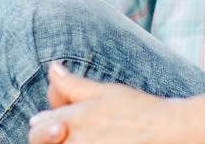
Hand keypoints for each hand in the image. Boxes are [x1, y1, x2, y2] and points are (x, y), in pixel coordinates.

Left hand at [28, 63, 182, 143]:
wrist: (165, 131)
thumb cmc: (137, 108)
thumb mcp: (105, 91)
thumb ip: (72, 84)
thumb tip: (52, 68)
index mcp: (72, 120)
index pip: (39, 125)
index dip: (47, 121)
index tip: (64, 119)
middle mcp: (74, 141)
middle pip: (44, 140)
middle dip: (54, 133)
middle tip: (75, 128)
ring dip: (69, 140)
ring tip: (96, 133)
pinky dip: (82, 143)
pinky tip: (102, 140)